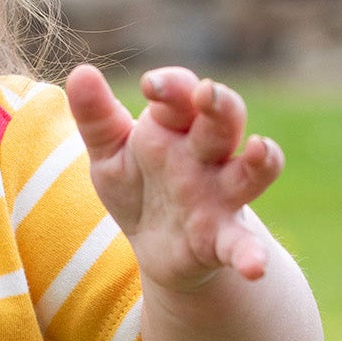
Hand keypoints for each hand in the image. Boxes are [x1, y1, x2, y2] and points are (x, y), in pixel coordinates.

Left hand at [65, 64, 282, 291]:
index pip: (180, 93)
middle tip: (206, 93)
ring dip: (262, 160)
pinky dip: (251, 253)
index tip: (151, 86)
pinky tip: (255, 267)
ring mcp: (220, 194)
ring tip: (261, 150)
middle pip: (223, 120)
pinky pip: (242, 243)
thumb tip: (80, 72)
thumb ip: (95, 117)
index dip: (171, 85)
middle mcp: (204, 154)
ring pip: (251, 171)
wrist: (156, 247)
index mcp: (174, 126)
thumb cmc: (137, 185)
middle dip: (219, 104)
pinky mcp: (223, 238)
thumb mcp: (109, 153)